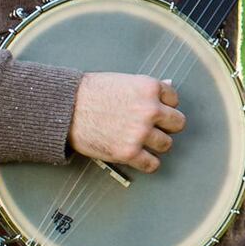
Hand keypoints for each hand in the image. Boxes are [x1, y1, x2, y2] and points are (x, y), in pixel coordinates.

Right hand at [68, 72, 184, 173]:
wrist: (66, 109)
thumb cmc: (91, 93)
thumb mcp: (124, 81)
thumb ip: (148, 87)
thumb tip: (168, 86)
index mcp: (149, 88)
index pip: (174, 99)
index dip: (164, 105)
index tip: (154, 110)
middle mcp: (149, 110)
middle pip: (177, 123)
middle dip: (166, 125)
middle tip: (153, 127)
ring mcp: (140, 132)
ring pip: (166, 144)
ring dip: (156, 144)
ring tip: (142, 141)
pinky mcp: (129, 152)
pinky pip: (152, 164)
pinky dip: (148, 163)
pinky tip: (139, 157)